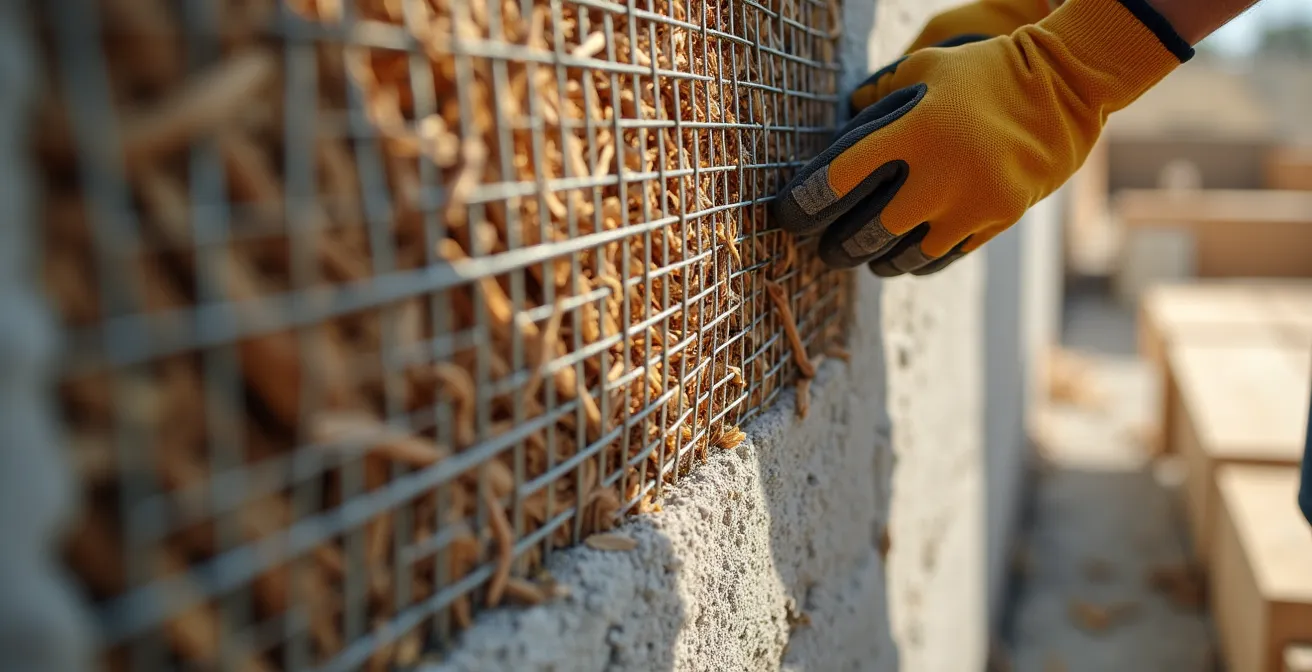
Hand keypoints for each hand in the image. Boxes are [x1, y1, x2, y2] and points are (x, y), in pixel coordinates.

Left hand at [771, 0, 1192, 276]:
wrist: (1067, 86)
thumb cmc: (984, 72)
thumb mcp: (925, 69)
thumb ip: (877, 97)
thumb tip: (841, 119)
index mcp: (913, 132)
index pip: (838, 179)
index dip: (803, 204)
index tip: (786, 215)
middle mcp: (939, 174)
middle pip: (864, 232)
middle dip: (834, 246)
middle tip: (820, 247)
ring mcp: (970, 203)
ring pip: (903, 256)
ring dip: (875, 260)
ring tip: (864, 257)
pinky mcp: (997, 221)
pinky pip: (943, 257)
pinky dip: (916, 261)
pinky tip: (903, 258)